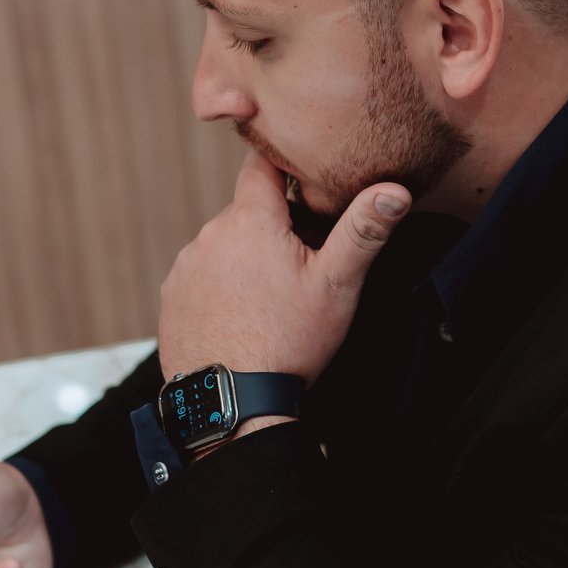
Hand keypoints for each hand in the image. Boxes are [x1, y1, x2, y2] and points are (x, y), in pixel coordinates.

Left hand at [158, 151, 410, 386]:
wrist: (232, 403)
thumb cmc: (288, 341)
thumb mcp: (337, 284)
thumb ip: (364, 230)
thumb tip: (395, 190)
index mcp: (250, 220)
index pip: (261, 165)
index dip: (283, 168)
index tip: (302, 182)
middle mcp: (210, 235)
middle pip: (246, 213)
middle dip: (272, 228)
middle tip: (301, 265)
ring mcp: (186, 267)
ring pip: (223, 246)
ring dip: (244, 259)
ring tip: (271, 299)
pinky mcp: (172, 297)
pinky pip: (201, 277)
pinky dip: (221, 288)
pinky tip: (242, 316)